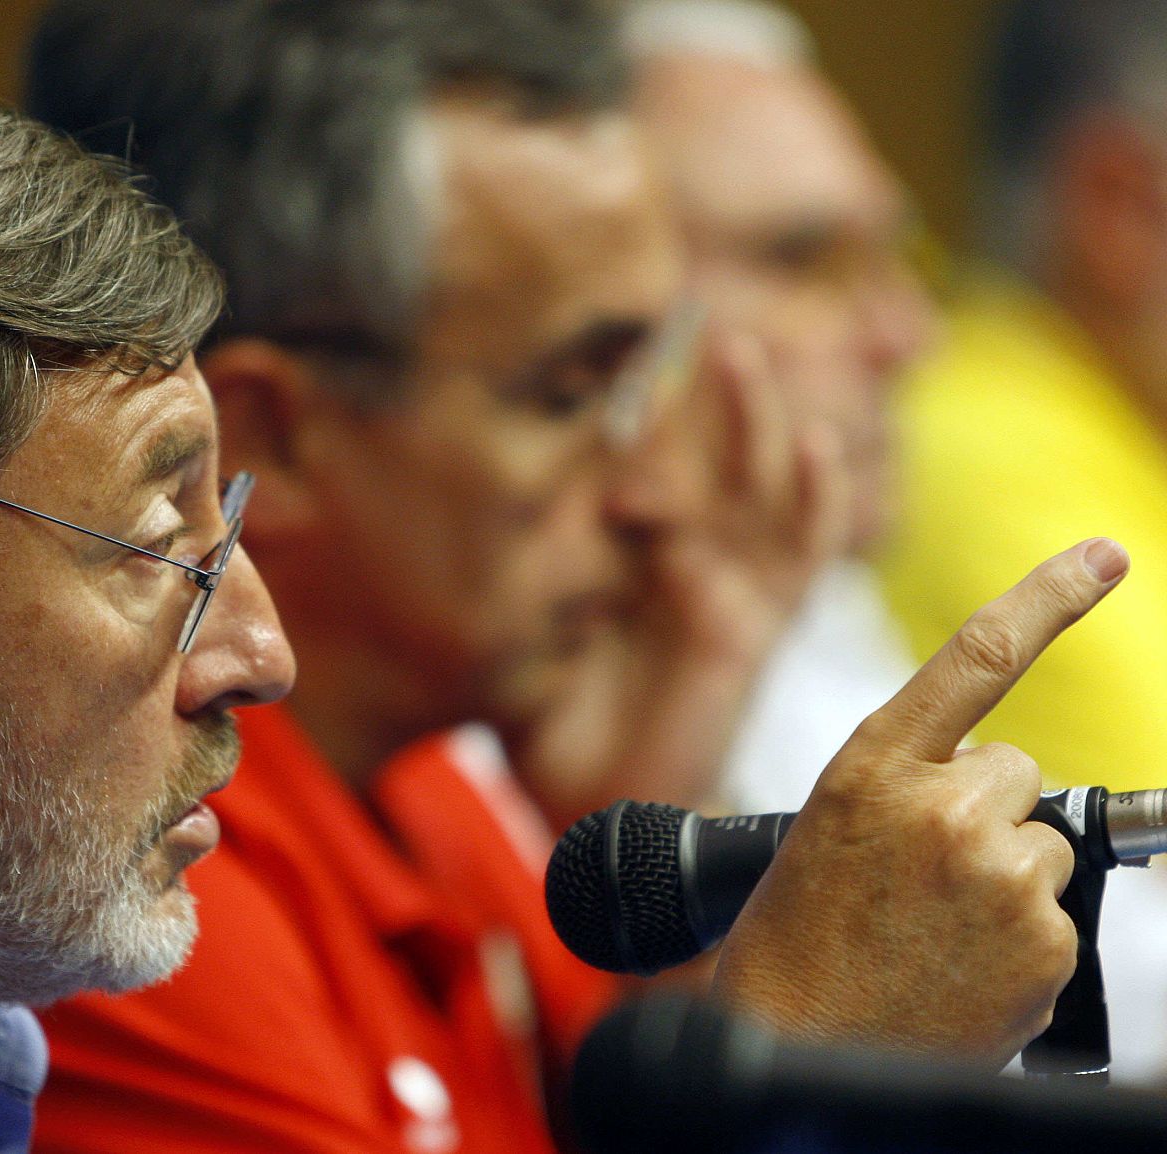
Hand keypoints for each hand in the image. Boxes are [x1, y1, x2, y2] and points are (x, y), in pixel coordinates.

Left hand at [512, 333, 847, 820]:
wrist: (594, 805)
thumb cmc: (554, 718)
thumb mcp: (527, 624)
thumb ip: (541, 563)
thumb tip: (535, 485)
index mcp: (636, 560)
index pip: (649, 465)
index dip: (643, 410)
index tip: (619, 344)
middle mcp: (689, 566)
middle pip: (712, 462)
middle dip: (709, 396)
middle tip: (698, 323)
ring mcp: (730, 592)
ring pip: (758, 491)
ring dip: (755, 424)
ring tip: (740, 353)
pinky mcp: (755, 630)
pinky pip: (800, 560)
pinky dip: (815, 505)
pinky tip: (815, 449)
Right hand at [711, 538, 1129, 1063]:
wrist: (800, 1038)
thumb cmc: (802, 930)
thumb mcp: (831, 822)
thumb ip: (912, 778)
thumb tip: (999, 776)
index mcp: (872, 765)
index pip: (977, 656)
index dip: (1049, 596)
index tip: (1104, 555)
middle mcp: (943, 808)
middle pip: (1015, 774)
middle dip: (984, 811)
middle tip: (919, 872)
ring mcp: (998, 877)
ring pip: (1041, 848)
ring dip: (1001, 879)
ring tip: (928, 927)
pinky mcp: (1044, 945)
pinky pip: (1055, 918)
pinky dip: (1017, 942)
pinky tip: (956, 964)